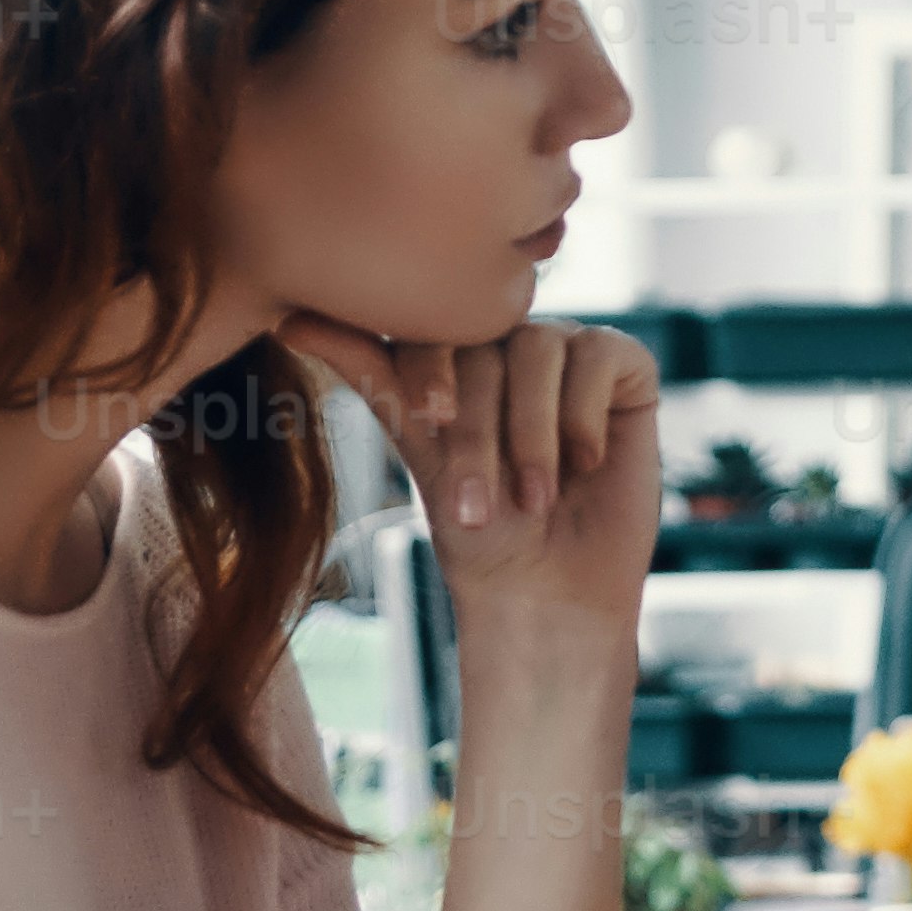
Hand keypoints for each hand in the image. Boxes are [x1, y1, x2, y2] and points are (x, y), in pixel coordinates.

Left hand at [287, 308, 662, 656]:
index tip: (430, 425)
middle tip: (477, 502)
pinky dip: (584, 415)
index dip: (429, 372)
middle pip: (487, 343)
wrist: (547, 592)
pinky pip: (600, 357)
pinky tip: (585, 463)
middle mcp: (514, 341)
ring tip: (534, 499)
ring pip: (540, 349)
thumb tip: (285, 318)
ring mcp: (571, 350)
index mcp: (459, 352)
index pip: (434, 326)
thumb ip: (370, 374)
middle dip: (478, 428)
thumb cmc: (479, 533)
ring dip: (531, 433)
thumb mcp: (417, 447)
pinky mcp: (626, 369)